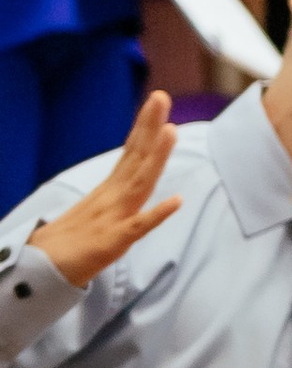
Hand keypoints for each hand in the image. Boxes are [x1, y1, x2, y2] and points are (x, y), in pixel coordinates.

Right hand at [31, 92, 180, 286]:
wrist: (38, 270)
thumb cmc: (69, 243)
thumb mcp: (97, 213)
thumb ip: (116, 197)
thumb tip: (131, 182)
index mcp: (109, 191)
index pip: (131, 153)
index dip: (145, 127)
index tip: (157, 101)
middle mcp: (112, 198)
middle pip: (135, 158)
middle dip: (149, 127)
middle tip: (161, 97)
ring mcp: (112, 218)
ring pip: (139, 183)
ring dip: (156, 157)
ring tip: (170, 130)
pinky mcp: (112, 242)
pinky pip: (138, 227)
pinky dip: (157, 214)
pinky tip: (177, 201)